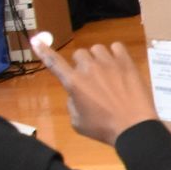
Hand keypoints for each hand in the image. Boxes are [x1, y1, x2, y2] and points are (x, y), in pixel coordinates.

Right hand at [35, 39, 159, 145]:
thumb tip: (77, 92)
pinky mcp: (127, 62)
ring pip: (97, 49)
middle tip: (91, 79)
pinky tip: (118, 64)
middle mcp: (89, 68)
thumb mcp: (78, 121)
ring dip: (98, 58)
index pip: (54, 63)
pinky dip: (115, 53)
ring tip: (106, 72)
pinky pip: (117, 47)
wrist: (134, 126)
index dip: (44, 51)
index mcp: (74, 83)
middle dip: (81, 64)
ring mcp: (109, 63)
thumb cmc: (104, 128)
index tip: (36, 41)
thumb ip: (72, 102)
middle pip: (79, 54)